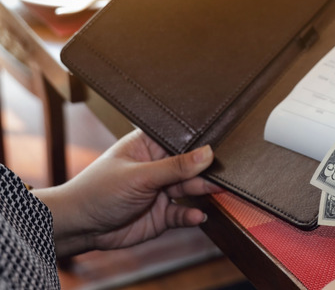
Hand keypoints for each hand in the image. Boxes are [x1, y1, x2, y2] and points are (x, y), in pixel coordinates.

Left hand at [34, 130, 222, 256]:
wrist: (79, 227)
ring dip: (203, 191)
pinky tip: (197, 215)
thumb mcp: (140, 175)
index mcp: (149, 146)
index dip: (199, 143)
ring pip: (191, 188)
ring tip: (216, 192)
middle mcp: (158, 167)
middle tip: (222, 174)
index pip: (181, 140)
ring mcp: (161, 191)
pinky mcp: (162, 214)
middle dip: (205, 170)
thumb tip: (207, 153)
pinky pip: (183, 213)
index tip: (219, 147)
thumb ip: (175, 166)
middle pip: (190, 165)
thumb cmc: (97, 191)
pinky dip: (192, 215)